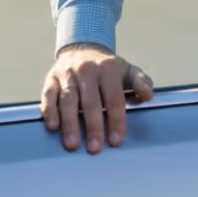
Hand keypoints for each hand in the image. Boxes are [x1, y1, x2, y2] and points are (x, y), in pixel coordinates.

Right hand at [40, 44, 154, 153]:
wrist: (82, 48)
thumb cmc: (107, 68)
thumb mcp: (128, 71)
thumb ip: (141, 82)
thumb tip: (149, 95)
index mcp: (108, 69)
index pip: (113, 98)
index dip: (115, 120)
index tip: (116, 140)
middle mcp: (87, 70)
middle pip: (90, 101)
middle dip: (93, 126)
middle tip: (94, 148)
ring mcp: (67, 74)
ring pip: (68, 99)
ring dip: (70, 123)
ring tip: (72, 143)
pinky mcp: (51, 78)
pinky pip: (49, 95)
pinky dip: (50, 110)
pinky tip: (53, 125)